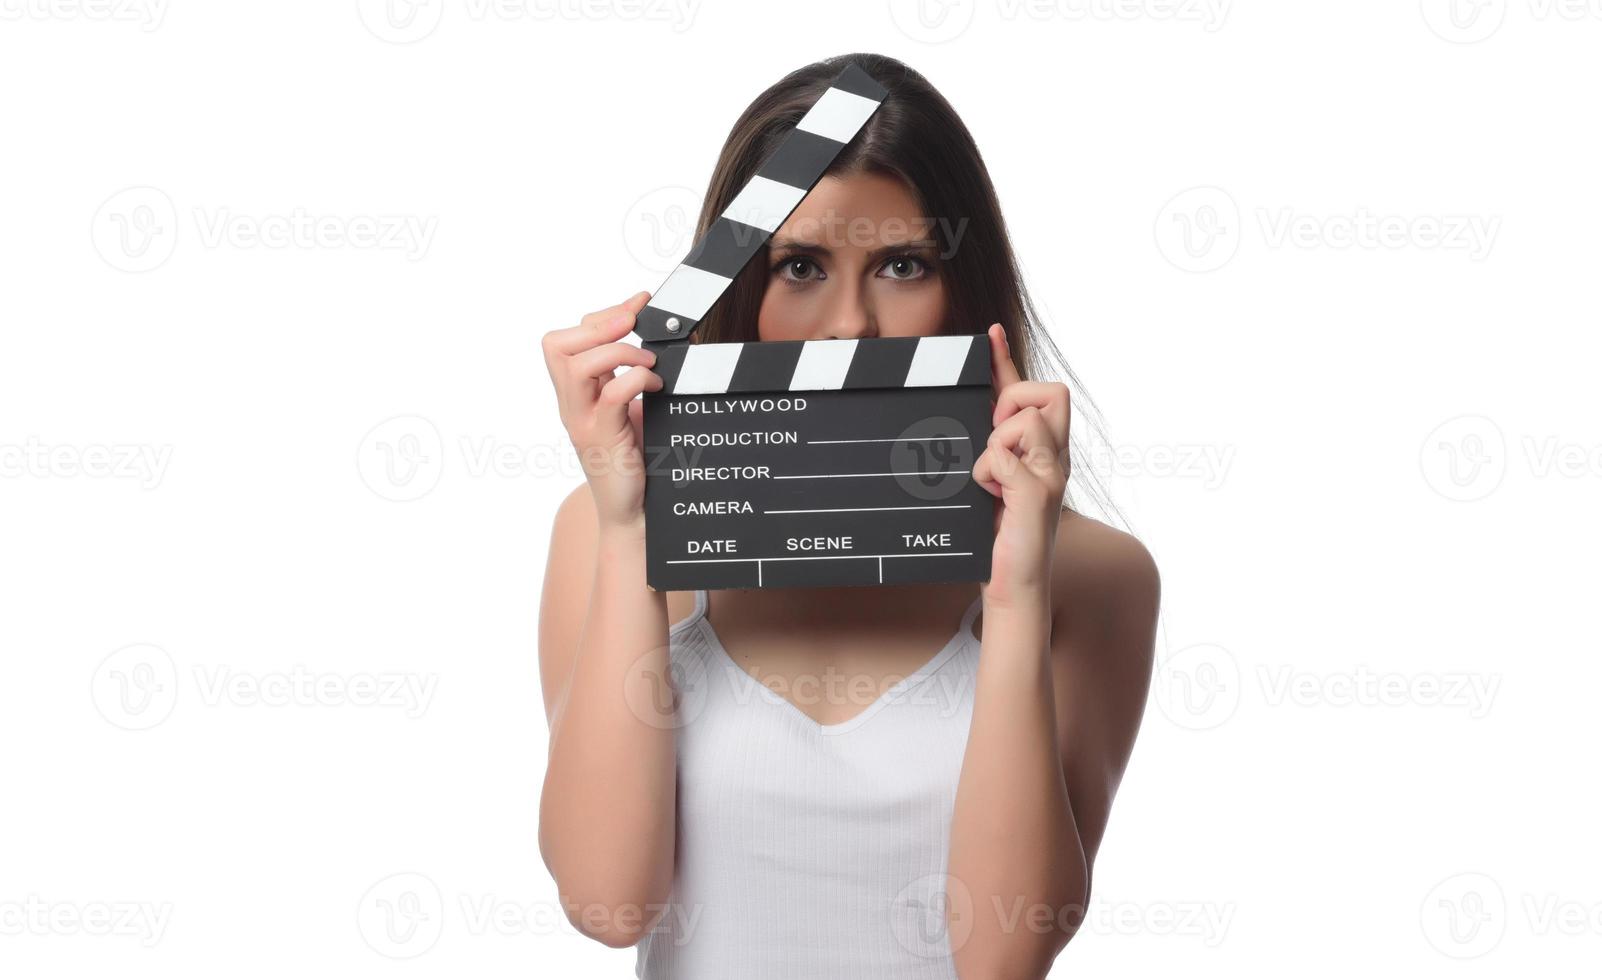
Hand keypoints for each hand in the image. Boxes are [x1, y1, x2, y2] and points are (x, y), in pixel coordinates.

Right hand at [541, 291, 661, 531]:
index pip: (567, 339)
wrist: (636, 513)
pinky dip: (636, 380)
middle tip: (634, 326)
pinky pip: (611, 395)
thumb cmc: (640, 461)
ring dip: (619, 352)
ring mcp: (583, 421)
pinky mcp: (602, 438)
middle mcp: (572, 405)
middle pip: (557, 345)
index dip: (602, 314)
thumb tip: (675, 338)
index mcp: (577, 394)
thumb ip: (642, 375)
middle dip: (599, 325)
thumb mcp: (638, 408)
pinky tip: (655, 388)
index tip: (640, 303)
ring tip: (647, 364)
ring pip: (576, 364)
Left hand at [972, 322, 1069, 609]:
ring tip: (991, 481)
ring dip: (995, 445)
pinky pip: (1003, 457)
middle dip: (1014, 400)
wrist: (1011, 586)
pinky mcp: (1038, 494)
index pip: (1031, 392)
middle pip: (1050, 392)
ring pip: (1024, 421)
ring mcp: (1051, 474)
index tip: (988, 334)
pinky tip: (990, 498)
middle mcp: (1055, 458)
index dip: (1007, 360)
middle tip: (993, 437)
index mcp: (1043, 452)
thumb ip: (986, 451)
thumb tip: (963, 420)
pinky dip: (988, 473)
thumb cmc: (997, 539)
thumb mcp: (988, 483)